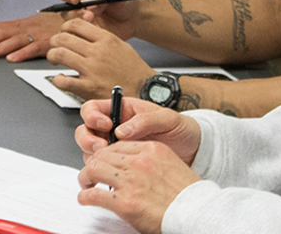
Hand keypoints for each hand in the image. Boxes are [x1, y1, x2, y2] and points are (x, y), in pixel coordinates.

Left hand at [0, 12, 61, 60]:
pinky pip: (33, 47)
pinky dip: (22, 53)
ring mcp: (39, 34)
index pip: (0, 26)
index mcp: (26, 22)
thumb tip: (6, 40)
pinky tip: (12, 59)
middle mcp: (30, 26)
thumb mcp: (41, 25)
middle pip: (2, 31)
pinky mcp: (49, 42)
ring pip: (14, 40)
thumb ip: (25, 32)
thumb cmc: (62, 24)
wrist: (82, 18)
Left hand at [48, 18, 155, 100]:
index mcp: (106, 39)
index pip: (76, 24)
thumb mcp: (121, 45)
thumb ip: (102, 38)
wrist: (144, 91)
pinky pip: (63, 80)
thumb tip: (83, 33)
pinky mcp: (88, 88)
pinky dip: (57, 79)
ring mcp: (92, 70)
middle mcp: (97, 52)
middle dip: (55, 41)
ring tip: (54, 59)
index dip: (64, 27)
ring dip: (52, 56)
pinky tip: (61, 78)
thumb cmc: (133, 71)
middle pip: (63, 38)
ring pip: (59, 54)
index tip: (63, 32)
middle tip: (55, 46)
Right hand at [57, 0, 141, 39]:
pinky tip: (96, 30)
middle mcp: (79, 6)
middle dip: (74, 13)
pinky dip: (84, 33)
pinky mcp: (88, 33)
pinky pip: (79, 35)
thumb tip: (88, 5)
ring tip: (93, 20)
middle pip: (65, 10)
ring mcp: (83, 20)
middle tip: (88, 15)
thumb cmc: (124, 0)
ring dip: (79, 23)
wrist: (135, 17)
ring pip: (69, 24)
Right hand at [76, 97, 200, 162]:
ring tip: (109, 161)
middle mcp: (115, 128)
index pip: (94, 108)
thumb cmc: (182, 131)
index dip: (93, 116)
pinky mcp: (121, 165)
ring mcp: (116, 147)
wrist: (194, 152)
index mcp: (123, 111)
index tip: (106, 124)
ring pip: (90, 150)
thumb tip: (122, 129)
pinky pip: (103, 167)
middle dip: (87, 138)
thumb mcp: (168, 119)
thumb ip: (146, 120)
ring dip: (93, 156)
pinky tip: (115, 172)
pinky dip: (103, 171)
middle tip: (101, 147)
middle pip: (86, 130)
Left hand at [76, 141, 200, 233]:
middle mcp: (139, 161)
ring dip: (85, 177)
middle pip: (103, 154)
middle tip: (90, 173)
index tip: (104, 161)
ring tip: (85, 183)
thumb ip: (154, 163)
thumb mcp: (173, 166)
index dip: (107, 153)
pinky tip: (85, 198)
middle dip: (93, 164)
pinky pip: (94, 194)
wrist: (197, 213)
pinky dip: (85, 196)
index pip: (119, 144)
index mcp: (152, 149)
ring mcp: (131, 180)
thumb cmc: (188, 195)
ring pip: (94, 169)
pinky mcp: (124, 202)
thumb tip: (139, 169)